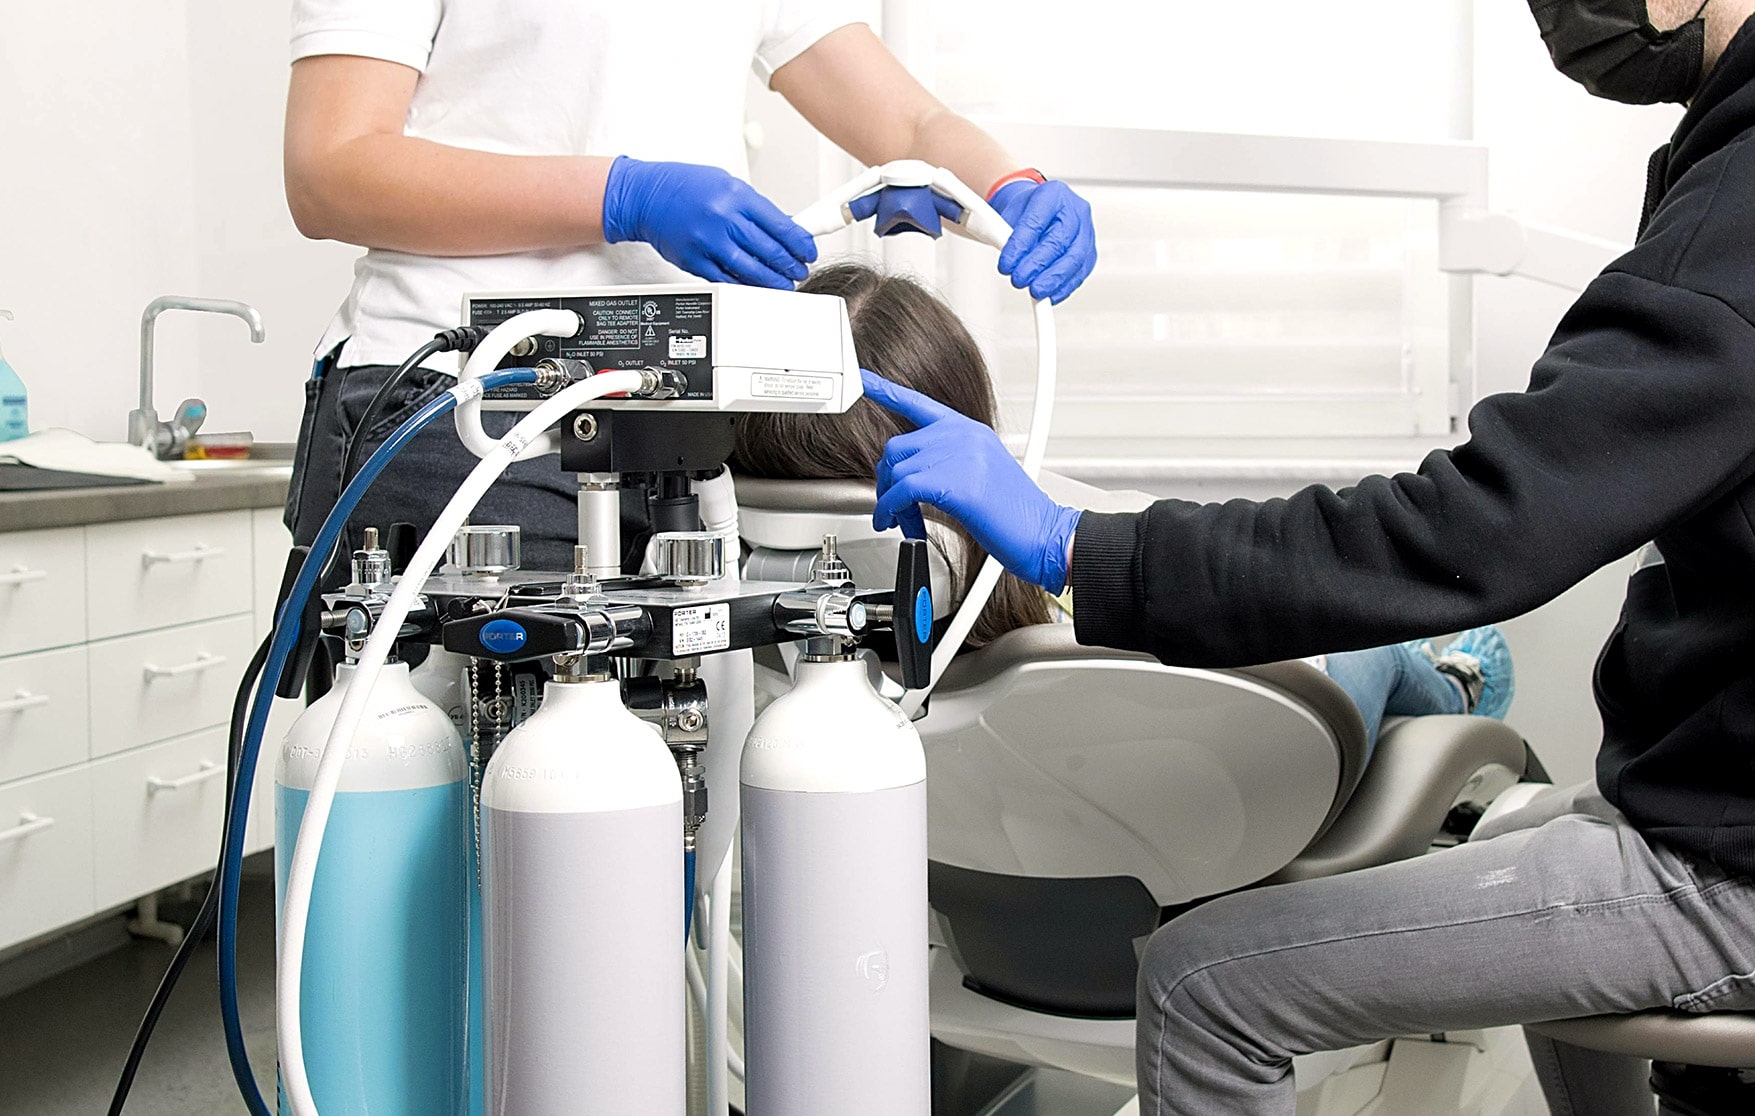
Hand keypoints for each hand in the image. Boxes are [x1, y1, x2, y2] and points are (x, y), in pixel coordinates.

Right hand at [601, 157, 816, 288]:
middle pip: (769, 251)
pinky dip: (745, 285)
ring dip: (773, 281)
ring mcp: (708, 242)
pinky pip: (727, 280)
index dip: (800, 243)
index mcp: (736, 196)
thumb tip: (782, 227)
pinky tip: (756, 286)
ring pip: (751, 271)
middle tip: (800, 270)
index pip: (780, 225)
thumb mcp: (726, 184)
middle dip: (791, 265)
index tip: (808, 251)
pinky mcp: (694, 261)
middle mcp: (723, 219)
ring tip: (784, 284)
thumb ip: (754, 208)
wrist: (646, 196)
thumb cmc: (684, 187)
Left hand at [861, 369, 1080, 592]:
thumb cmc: (1015, 515)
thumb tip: (908, 476)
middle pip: (896, 447)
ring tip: (904, 522)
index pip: (918, 403)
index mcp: (969, 430)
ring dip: (891, 503)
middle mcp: (962, 435)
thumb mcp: (981, 474)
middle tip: (895, 509)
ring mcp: (959, 455)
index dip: (886, 390)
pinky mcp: (955, 482)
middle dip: (887, 482)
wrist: (1044, 534)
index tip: (862, 380)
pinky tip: (900, 523)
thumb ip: (948, 463)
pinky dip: (892, 510)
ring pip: (896, 471)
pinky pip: (902, 491)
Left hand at [989, 179, 1097, 303]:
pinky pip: (1080, 272)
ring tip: (1035, 291)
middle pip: (1060, 242)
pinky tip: (1050, 295)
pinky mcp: (1090, 252)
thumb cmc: (1025, 211)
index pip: (1036, 222)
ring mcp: (1086, 231)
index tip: (1006, 264)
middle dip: (1038, 266)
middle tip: (1019, 279)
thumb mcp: (1009, 215)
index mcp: (1053, 194)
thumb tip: (1010, 262)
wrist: (1037, 210)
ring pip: (1075, 259)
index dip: (1021, 246)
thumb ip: (1007, 235)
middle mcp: (1074, 210)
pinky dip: (1064, 287)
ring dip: (1053, 280)